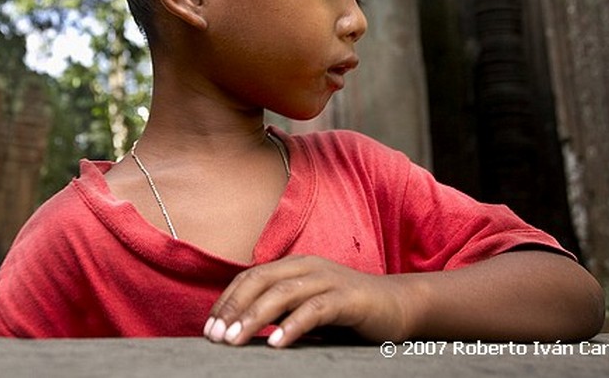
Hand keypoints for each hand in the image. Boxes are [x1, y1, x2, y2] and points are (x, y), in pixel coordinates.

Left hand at [204, 255, 412, 347]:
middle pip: (260, 281)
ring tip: (236, 340)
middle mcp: (307, 267)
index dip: (227, 300)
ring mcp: (328, 280)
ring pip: (282, 294)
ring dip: (255, 318)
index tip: (209, 327)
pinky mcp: (348, 298)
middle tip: (216, 336)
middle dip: (234, 308)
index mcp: (294, 266)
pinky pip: (315, 310)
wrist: (399, 306)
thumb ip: (280, 312)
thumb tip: (241, 330)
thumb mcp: (307, 307)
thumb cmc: (348, 312)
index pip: (250, 277)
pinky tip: (276, 343)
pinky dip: (293, 325)